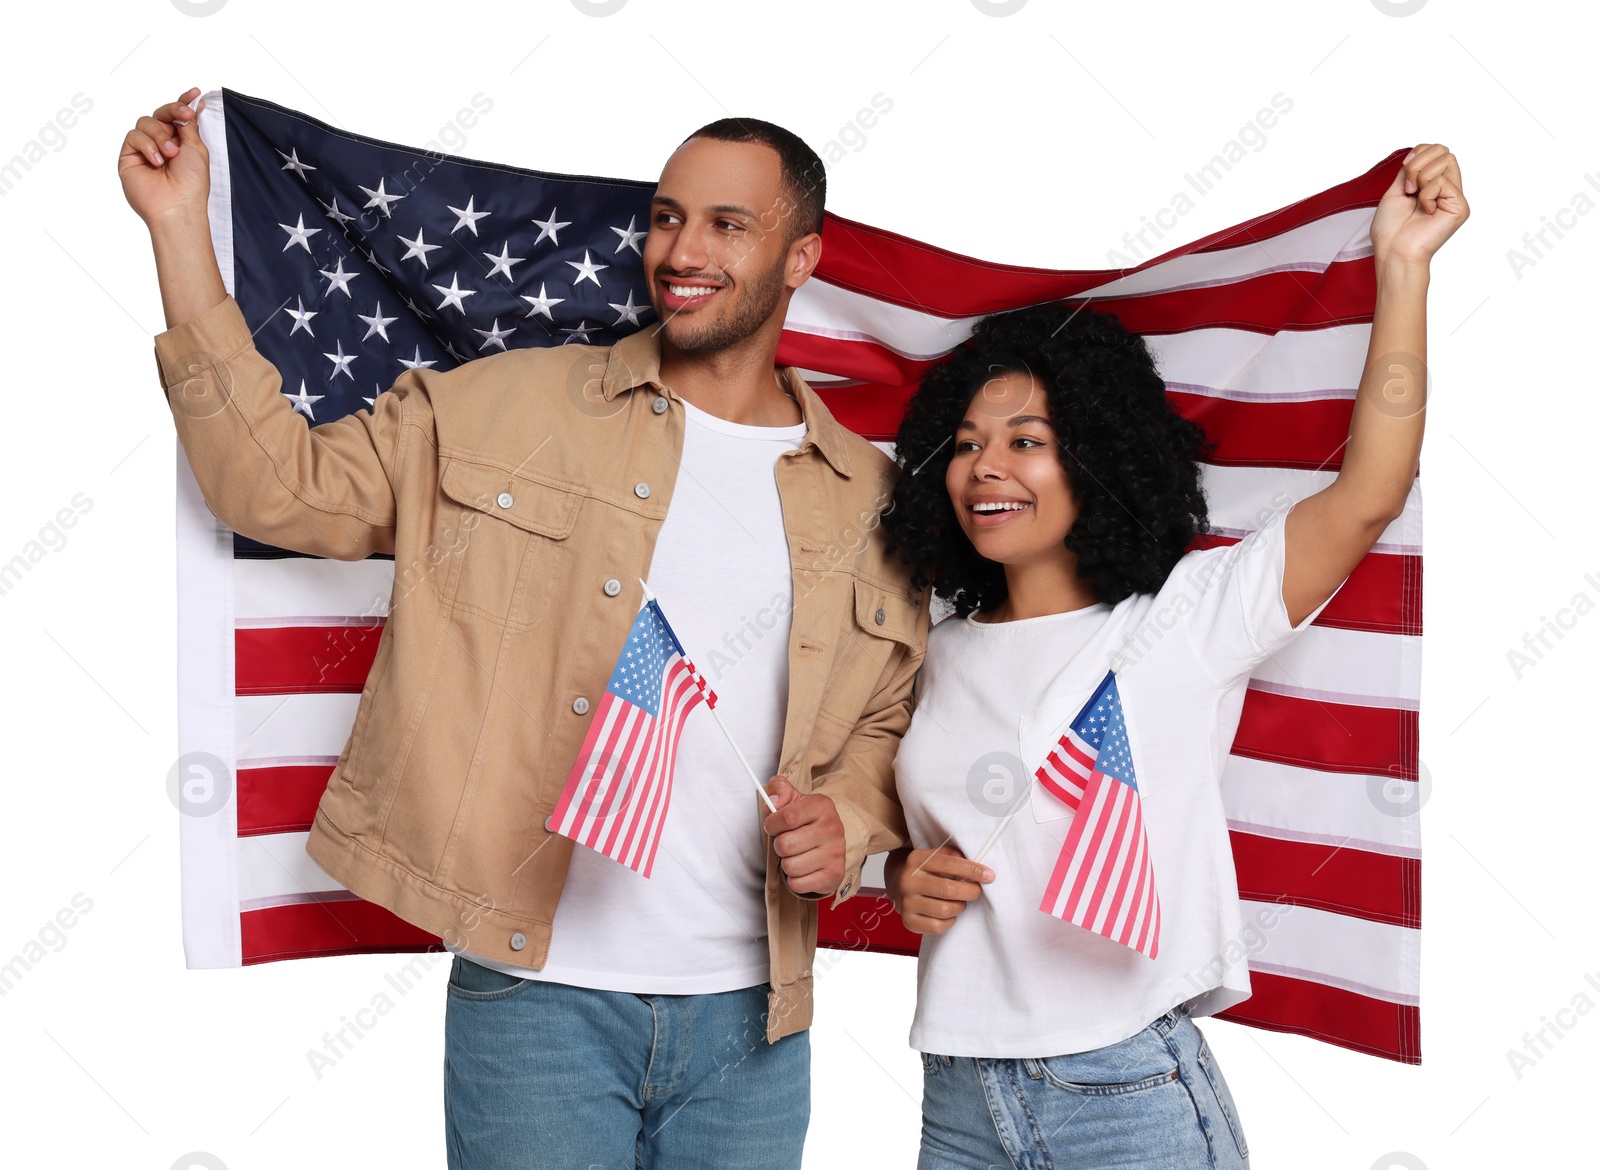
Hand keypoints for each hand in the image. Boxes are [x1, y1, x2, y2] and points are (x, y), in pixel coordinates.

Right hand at [120, 87, 211, 226]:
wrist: (177, 205)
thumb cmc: (191, 183)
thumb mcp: (196, 148)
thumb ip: (188, 126)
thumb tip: (189, 107)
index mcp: (180, 142)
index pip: (178, 116)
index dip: (184, 102)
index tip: (195, 93)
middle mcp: (161, 143)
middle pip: (160, 113)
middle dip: (173, 110)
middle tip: (184, 115)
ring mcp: (144, 149)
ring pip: (146, 122)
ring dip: (160, 135)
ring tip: (170, 155)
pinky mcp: (129, 156)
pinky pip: (134, 135)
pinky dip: (147, 145)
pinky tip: (156, 161)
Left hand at [763, 777, 845, 897]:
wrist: (830, 845)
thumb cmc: (806, 822)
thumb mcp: (793, 799)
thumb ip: (778, 789)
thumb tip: (772, 802)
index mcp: (822, 805)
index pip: (786, 817)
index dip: (772, 824)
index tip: (773, 826)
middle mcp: (833, 828)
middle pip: (785, 845)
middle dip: (779, 846)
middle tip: (787, 842)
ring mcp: (836, 853)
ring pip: (790, 866)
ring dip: (787, 863)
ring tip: (797, 855)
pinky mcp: (834, 875)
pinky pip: (797, 883)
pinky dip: (794, 880)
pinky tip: (804, 869)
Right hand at [884, 844, 992, 934]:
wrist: (898, 883)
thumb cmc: (926, 869)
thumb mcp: (937, 855)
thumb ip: (955, 857)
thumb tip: (979, 869)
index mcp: (917, 859)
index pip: (949, 864)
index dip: (972, 870)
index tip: (989, 875)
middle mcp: (908, 880)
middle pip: (947, 889)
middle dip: (970, 891)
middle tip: (978, 891)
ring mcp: (906, 902)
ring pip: (944, 910)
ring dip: (960, 906)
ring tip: (960, 902)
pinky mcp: (908, 921)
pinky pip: (937, 927)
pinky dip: (950, 921)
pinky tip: (950, 914)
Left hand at [1370, 143, 1468, 267]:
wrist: (1393, 251)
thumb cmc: (1391, 229)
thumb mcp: (1396, 190)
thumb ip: (1410, 170)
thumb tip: (1418, 153)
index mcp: (1432, 184)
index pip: (1435, 150)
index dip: (1418, 153)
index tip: (1403, 171)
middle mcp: (1446, 188)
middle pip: (1443, 150)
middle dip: (1417, 164)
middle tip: (1408, 188)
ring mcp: (1454, 197)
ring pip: (1446, 159)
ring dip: (1421, 177)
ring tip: (1415, 198)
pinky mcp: (1460, 206)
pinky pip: (1442, 181)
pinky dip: (1426, 194)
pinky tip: (1425, 211)